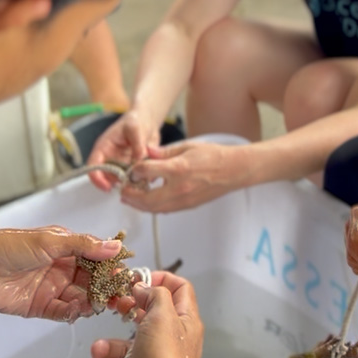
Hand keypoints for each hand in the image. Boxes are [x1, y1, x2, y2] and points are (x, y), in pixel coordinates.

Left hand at [0, 227, 123, 320]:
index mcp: (66, 247)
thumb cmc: (5, 247)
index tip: (124, 273)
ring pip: (81, 297)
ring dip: (91, 301)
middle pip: (92, 279)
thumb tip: (113, 246)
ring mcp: (53, 288)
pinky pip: (63, 312)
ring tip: (97, 304)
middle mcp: (62, 267)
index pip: (96, 256)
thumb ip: (83, 245)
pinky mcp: (42, 306)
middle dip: (105, 287)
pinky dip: (72, 313)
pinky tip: (77, 312)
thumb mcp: (49, 240)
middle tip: (118, 294)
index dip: (111, 264)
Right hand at [86, 272, 202, 357]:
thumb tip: (146, 286)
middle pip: (149, 316)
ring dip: (109, 347)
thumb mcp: (162, 319)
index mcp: (185, 320)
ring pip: (130, 345)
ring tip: (98, 350)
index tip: (136, 280)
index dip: (159, 279)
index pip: (179, 289)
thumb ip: (155, 296)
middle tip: (115, 306)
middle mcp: (174, 339)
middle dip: (128, 311)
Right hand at [87, 110, 157, 189]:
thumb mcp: (135, 127)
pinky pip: (134, 179)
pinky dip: (141, 180)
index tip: (107, 187)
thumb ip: (137, 143)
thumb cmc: (136, 120)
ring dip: (130, 183)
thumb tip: (139, 160)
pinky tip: (149, 176)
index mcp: (104, 148)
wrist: (147, 121)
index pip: (93, 166)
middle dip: (118, 183)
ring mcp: (121, 165)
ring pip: (121, 181)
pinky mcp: (132, 168)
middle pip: (107, 177)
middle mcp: (110, 158)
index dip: (97, 178)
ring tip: (142, 179)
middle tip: (131, 184)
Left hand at [120, 143, 247, 212]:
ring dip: (140, 205)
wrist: (234, 170)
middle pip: (146, 199)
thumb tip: (145, 153)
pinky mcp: (188, 206)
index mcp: (178, 169)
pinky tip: (148, 201)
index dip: (135, 170)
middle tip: (122, 192)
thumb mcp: (186, 147)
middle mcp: (179, 188)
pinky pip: (165, 210)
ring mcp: (184, 200)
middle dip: (131, 196)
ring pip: (154, 209)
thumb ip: (163, 153)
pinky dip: (153, 207)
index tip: (132, 168)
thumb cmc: (213, 155)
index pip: (146, 171)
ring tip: (130, 199)